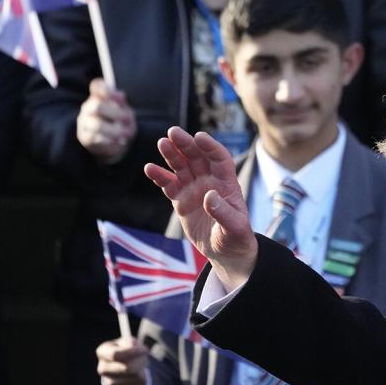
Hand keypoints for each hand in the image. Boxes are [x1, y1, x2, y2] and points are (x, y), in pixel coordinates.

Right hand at [76, 78, 136, 163]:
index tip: (121, 97)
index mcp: (98, 96)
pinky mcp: (84, 137)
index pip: (97, 86)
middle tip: (129, 119)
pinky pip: (97, 139)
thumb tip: (121, 95)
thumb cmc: (122, 123)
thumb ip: (123, 104)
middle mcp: (88, 107)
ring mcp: (84, 122)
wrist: (117, 143)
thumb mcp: (126, 112)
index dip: (106, 89)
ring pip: (97, 125)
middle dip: (116, 114)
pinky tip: (119, 142)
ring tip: (127, 134)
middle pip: (98, 107)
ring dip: (115, 130)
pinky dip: (110, 141)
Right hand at [96, 338, 147, 384]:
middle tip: (146, 358)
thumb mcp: (129, 341)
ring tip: (142, 365)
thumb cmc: (127, 349)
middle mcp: (102, 368)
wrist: (124, 365)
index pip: (115, 354)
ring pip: (135, 377)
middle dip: (141, 362)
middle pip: (127, 368)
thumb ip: (132, 343)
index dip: (132, 352)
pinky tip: (140, 375)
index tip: (144, 350)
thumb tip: (137, 349)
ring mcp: (109, 383)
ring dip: (143, 370)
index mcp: (102, 352)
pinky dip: (143, 379)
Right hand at [144, 127, 255, 290]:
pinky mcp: (182, 200)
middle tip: (172, 132)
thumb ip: (223, 212)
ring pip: (182, 167)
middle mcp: (210, 182)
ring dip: (172, 155)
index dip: (210, 147)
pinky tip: (150, 168)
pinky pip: (169, 185)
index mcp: (227, 184)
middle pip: (197, 158)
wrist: (225, 252)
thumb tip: (209, 196)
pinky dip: (160, 176)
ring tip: (161, 143)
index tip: (199, 136)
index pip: (220, 159)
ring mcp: (195, 190)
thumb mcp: (234, 227)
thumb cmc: (235, 238)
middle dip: (186, 144)